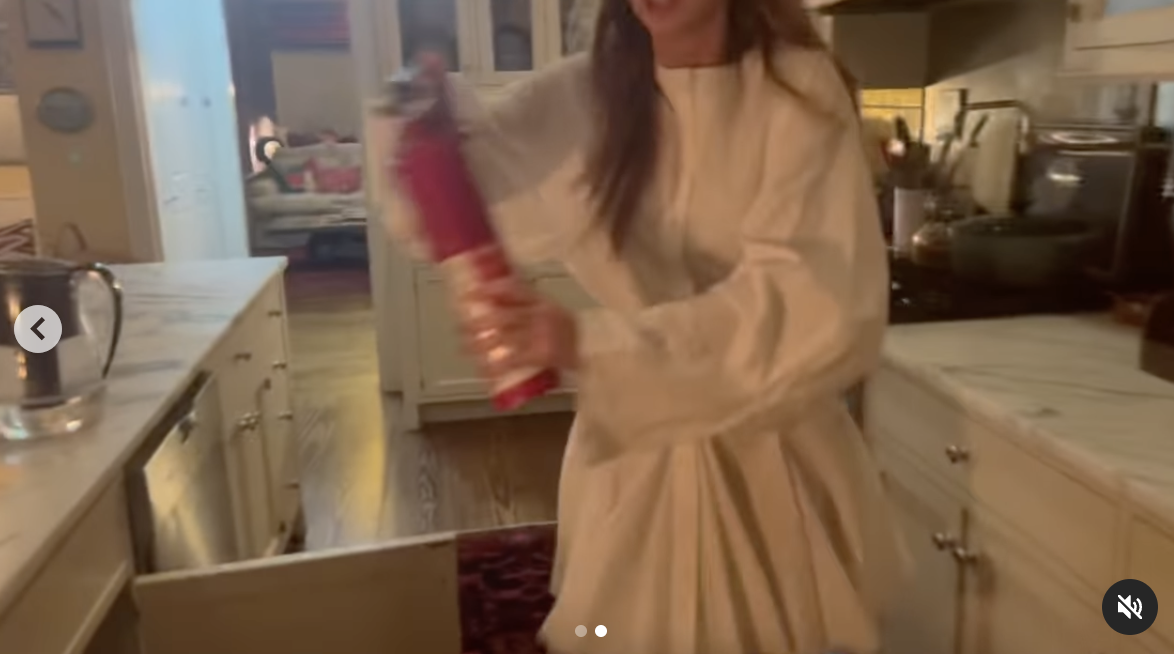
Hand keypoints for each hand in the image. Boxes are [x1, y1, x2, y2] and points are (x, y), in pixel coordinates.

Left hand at [461, 277, 579, 377]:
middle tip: (460, 326)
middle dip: (477, 322)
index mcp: (543, 301)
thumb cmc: (568, 335)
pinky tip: (482, 368)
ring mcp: (542, 335)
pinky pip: (512, 361)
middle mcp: (542, 315)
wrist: (594, 355)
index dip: (489, 290)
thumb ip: (528, 304)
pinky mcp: (542, 355)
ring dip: (480, 344)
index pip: (513, 289)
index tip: (469, 294)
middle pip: (502, 316)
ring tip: (465, 347)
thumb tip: (493, 297)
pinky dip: (495, 366)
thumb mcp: (552, 312)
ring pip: (503, 338)